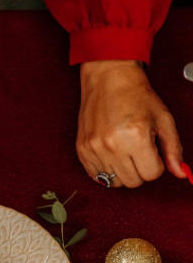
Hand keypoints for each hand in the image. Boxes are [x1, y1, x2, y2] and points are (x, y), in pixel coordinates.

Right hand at [77, 61, 183, 187]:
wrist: (109, 80)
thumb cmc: (136, 95)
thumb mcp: (163, 119)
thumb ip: (173, 148)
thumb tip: (180, 172)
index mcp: (136, 135)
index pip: (151, 174)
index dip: (156, 164)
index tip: (153, 152)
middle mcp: (113, 145)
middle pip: (133, 182)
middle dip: (140, 169)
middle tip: (139, 152)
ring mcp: (95, 149)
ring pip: (115, 182)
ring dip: (123, 171)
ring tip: (124, 151)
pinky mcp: (83, 152)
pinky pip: (97, 177)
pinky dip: (106, 170)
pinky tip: (111, 153)